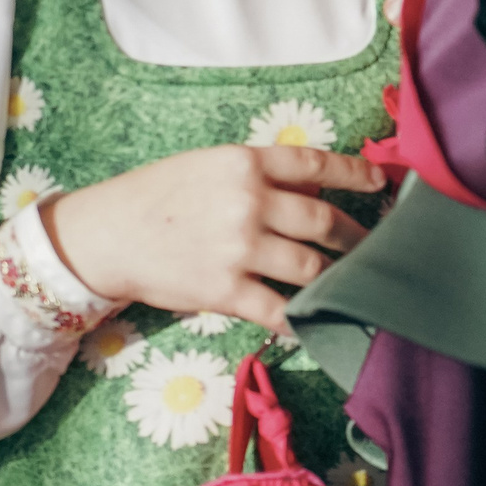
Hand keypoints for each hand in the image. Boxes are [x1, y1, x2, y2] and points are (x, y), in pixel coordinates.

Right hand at [42, 144, 385, 333]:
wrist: (106, 235)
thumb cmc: (157, 196)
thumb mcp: (209, 165)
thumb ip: (258, 173)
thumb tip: (312, 187)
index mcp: (246, 163)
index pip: (317, 164)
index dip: (356, 174)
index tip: (379, 184)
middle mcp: (249, 202)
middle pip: (323, 220)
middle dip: (355, 237)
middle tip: (373, 246)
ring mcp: (239, 248)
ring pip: (311, 267)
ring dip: (337, 278)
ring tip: (353, 284)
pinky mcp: (225, 290)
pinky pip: (278, 310)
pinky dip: (300, 319)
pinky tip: (312, 322)